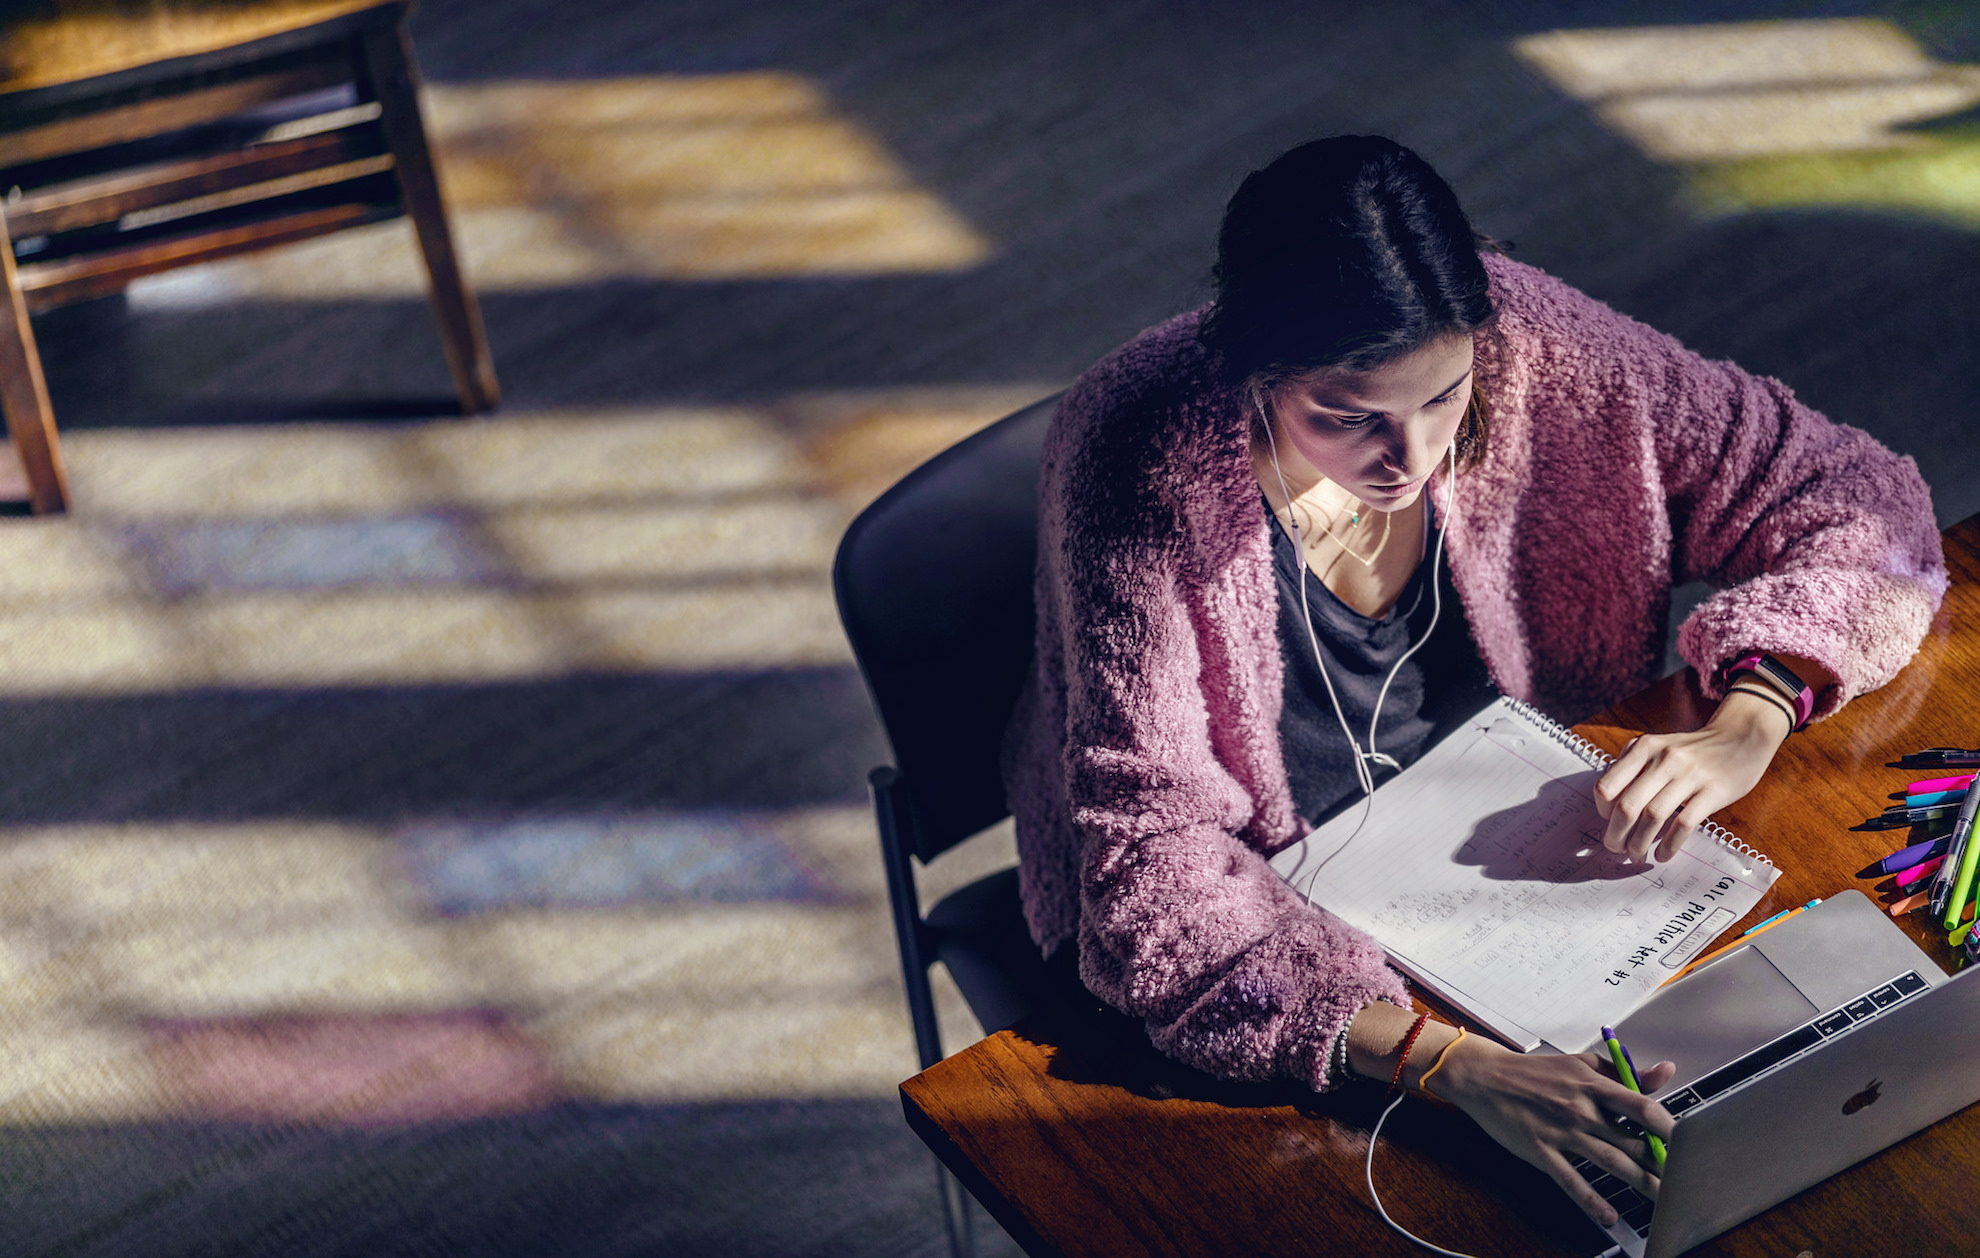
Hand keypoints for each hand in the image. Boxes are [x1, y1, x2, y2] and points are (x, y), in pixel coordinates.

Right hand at [1430, 1035, 1676, 1228]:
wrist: (1484, 1076)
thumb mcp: (1581, 1062)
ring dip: (1640, 1183)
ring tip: (1662, 1200)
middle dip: (1661, 1165)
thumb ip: (1624, 1071)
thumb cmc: (1534, 1071)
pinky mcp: (1541, 1151)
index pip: (1642, 1107)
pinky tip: (1609, 1216)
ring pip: (1611, 1163)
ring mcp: (1561, 1132)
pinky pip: (1571, 1180)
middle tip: (1682, 1181)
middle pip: (1633, 1142)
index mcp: (1592, 1084)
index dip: (1669, 1129)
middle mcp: (1581, 1108)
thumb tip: (1664, 1072)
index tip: (1685, 1144)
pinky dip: (1591, 1200)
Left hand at [1592, 690, 1787, 861]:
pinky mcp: (1712, 791)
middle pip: (1626, 806)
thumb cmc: (1693, 749)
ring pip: (1652, 817)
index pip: (1607, 787)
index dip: (1603, 812)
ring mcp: (1689, 775)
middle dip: (1616, 835)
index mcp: (1643, 748)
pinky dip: (1669, 844)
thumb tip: (1610, 808)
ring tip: (1637, 855)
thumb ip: (1634, 768)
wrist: (1741, 736)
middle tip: (1616, 849)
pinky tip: (1663, 855)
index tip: (1610, 824)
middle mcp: (1662, 759)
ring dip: (1640, 843)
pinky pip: (1684, 824)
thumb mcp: (1657, 747)